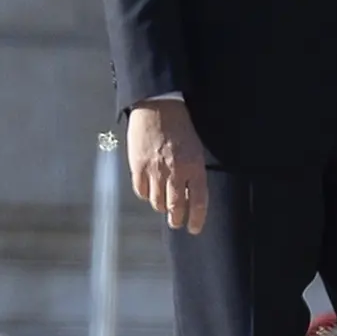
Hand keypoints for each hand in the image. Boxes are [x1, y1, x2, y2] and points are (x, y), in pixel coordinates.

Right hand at [127, 99, 211, 233]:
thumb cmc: (180, 127)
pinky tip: (148, 191)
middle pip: (175, 208)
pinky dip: (145, 195)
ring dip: (161, 207)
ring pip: (157, 202)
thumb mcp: (195, 150)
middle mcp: (175, 172)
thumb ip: (194, 174)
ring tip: (162, 205)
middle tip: (176, 222)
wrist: (157, 107)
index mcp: (194, 167)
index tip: (194, 228)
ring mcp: (155, 171)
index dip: (196, 219)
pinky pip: (141, 191)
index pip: (198, 202)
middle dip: (176, 219)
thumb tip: (190, 197)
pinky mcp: (138, 167)